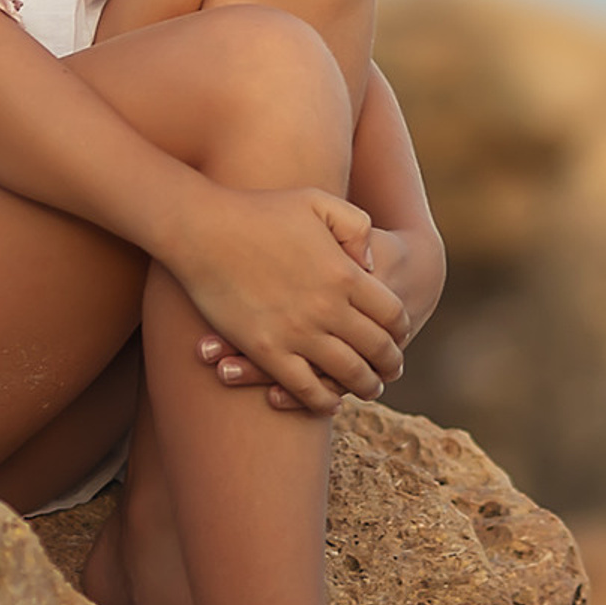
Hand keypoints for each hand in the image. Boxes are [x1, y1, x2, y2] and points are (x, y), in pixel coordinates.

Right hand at [170, 183, 406, 415]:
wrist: (204, 230)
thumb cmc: (260, 210)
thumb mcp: (320, 202)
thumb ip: (357, 228)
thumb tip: (372, 266)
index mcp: (345, 273)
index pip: (393, 314)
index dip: (401, 330)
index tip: (399, 337)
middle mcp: (328, 308)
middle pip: (377, 349)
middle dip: (390, 364)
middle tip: (391, 371)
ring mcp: (297, 333)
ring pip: (347, 374)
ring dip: (365, 387)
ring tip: (370, 389)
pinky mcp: (267, 352)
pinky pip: (306, 389)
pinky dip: (324, 402)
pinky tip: (330, 402)